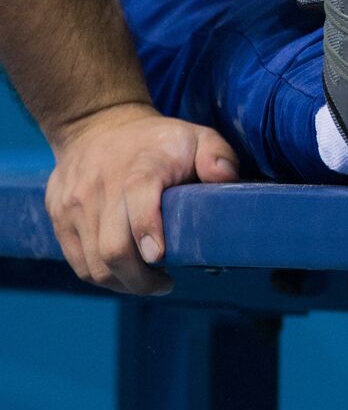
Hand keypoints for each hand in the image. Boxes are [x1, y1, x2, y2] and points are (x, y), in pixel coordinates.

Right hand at [46, 103, 238, 294]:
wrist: (95, 125)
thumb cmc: (158, 141)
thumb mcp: (195, 136)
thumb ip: (217, 154)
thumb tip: (226, 178)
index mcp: (142, 166)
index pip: (138, 198)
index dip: (148, 231)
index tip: (161, 258)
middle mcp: (102, 186)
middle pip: (113, 247)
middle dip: (141, 279)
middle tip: (165, 284)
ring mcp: (76, 204)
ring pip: (94, 264)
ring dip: (123, 283)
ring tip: (147, 281)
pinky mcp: (60, 217)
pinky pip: (78, 262)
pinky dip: (102, 276)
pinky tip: (124, 274)